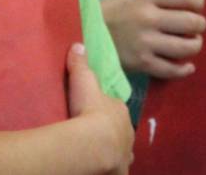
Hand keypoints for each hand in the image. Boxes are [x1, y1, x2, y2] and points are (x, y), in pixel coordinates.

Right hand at [66, 44, 133, 173]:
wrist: (96, 144)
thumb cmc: (90, 111)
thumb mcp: (83, 82)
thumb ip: (80, 64)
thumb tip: (78, 44)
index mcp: (120, 110)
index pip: (115, 108)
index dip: (105, 109)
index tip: (94, 111)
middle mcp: (127, 132)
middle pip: (120, 130)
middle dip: (111, 131)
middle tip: (95, 133)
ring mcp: (125, 153)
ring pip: (122, 150)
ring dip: (114, 150)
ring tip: (100, 152)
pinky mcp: (120, 170)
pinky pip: (116, 168)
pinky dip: (111, 167)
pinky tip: (102, 167)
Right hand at [100, 0, 205, 78]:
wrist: (82, 33)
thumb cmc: (110, 13)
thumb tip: (190, 7)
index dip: (198, 2)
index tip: (197, 6)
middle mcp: (147, 17)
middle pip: (192, 22)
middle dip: (199, 25)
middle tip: (194, 27)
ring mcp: (145, 42)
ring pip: (187, 47)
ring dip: (194, 45)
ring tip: (190, 44)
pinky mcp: (142, 64)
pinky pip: (173, 70)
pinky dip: (185, 69)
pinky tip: (186, 66)